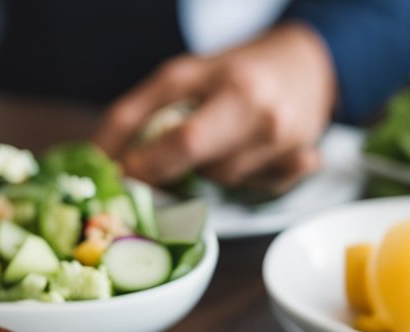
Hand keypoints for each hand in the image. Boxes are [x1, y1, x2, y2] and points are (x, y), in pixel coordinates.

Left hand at [94, 23, 336, 193]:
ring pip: (223, 181)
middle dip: (167, 172)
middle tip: (146, 173)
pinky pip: (254, 189)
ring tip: (215, 142)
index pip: (181, 140)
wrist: (311, 63)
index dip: (142, 164)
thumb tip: (98, 157)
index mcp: (232, 87)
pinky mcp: (301, 164)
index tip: (115, 175)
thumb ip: (141, 111)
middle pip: (204, 168)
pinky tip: (247, 154)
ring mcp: (286, 143)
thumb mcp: (186, 75)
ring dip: (206, 170)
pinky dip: (241, 177)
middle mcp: (263, 115)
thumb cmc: (237, 69)